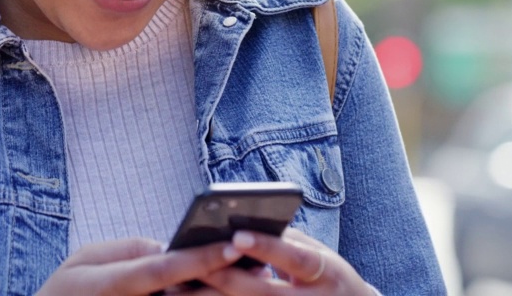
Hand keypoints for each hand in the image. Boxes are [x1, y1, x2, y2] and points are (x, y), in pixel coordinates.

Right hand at [36, 237, 248, 294]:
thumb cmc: (68, 288)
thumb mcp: (87, 258)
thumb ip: (131, 251)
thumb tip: (170, 248)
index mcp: (116, 285)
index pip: (166, 270)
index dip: (201, 257)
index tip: (234, 244)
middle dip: (226, 280)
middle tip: (264, 265)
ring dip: (225, 294)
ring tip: (257, 276)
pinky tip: (227, 287)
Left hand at [202, 228, 371, 294]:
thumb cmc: (328, 275)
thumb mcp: (319, 254)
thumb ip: (286, 239)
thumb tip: (243, 222)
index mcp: (326, 273)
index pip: (294, 258)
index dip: (266, 247)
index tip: (236, 234)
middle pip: (262, 292)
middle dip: (224, 276)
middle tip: (190, 260)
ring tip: (183, 283)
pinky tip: (198, 295)